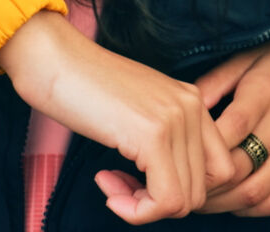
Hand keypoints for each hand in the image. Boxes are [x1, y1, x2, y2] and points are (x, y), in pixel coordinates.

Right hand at [0, 11, 236, 223]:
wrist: (52, 59)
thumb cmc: (82, 87)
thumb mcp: (137, 111)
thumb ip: (162, 140)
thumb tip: (167, 191)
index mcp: (193, 101)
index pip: (217, 170)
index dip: (179, 191)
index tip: (139, 183)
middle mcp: (193, 107)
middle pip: (201, 190)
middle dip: (158, 203)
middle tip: (119, 186)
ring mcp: (177, 120)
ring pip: (184, 201)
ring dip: (142, 207)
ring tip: (111, 183)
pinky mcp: (154, 135)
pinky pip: (164, 200)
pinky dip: (134, 210)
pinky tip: (105, 181)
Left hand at [194, 35, 269, 215]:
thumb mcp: (244, 60)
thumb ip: (212, 84)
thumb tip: (183, 112)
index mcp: (265, 92)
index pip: (230, 131)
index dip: (201, 151)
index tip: (179, 157)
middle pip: (239, 167)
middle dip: (205, 183)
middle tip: (183, 184)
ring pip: (255, 192)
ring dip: (223, 203)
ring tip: (203, 199)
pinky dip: (250, 209)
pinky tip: (233, 201)